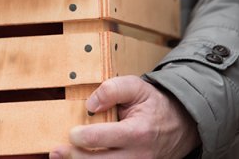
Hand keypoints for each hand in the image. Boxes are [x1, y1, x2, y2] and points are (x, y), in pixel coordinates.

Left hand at [50, 76, 199, 157]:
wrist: (181, 124)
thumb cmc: (154, 104)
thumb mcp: (137, 87)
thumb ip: (112, 89)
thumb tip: (90, 104)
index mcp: (137, 132)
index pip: (102, 138)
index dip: (82, 136)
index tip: (72, 132)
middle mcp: (137, 155)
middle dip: (75, 158)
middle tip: (57, 152)